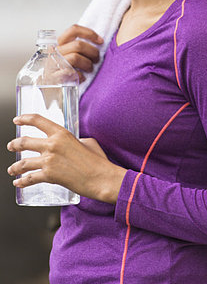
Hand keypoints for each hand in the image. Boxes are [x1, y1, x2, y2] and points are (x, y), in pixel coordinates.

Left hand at [7, 114, 126, 203]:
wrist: (101, 177)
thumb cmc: (98, 160)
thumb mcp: (87, 142)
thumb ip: (74, 141)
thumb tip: (69, 145)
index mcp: (61, 133)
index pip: (38, 120)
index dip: (25, 119)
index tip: (17, 120)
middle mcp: (52, 145)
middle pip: (25, 142)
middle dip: (14, 144)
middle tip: (11, 146)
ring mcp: (49, 161)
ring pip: (23, 162)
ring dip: (15, 166)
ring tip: (11, 169)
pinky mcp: (49, 176)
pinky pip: (30, 178)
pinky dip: (22, 182)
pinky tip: (18, 183)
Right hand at [57, 25, 103, 83]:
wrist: (48, 87)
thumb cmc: (61, 70)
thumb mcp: (67, 54)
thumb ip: (78, 47)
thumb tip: (98, 43)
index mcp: (60, 43)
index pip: (74, 30)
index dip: (89, 33)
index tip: (100, 41)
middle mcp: (56, 51)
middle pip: (78, 45)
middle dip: (92, 52)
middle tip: (96, 59)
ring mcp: (53, 63)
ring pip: (75, 57)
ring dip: (87, 64)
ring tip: (90, 69)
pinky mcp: (53, 76)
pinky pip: (71, 72)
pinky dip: (80, 76)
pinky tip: (82, 78)